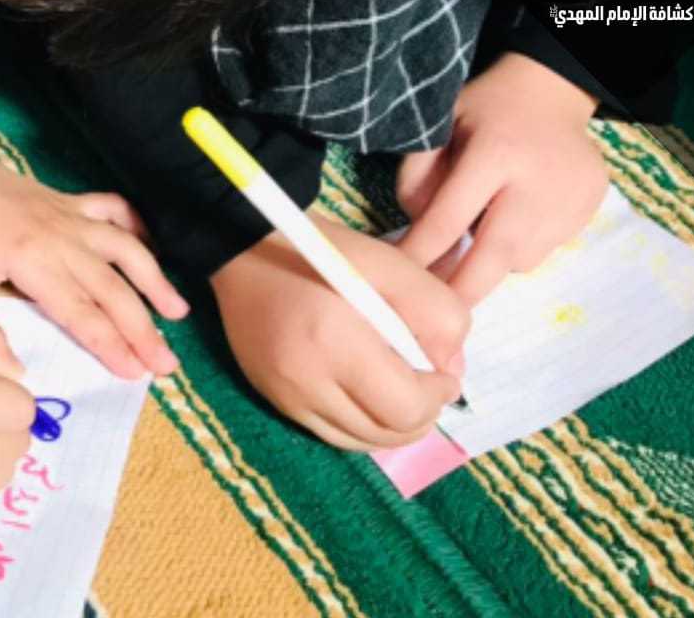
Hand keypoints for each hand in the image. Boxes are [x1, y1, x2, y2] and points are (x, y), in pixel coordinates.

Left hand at [0, 145, 188, 379]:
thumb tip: (6, 370)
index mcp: (34, 261)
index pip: (81, 312)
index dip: (110, 345)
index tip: (135, 372)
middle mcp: (64, 239)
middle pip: (113, 290)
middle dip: (142, 330)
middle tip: (167, 364)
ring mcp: (73, 217)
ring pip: (126, 250)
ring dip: (155, 281)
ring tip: (178, 313)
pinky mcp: (72, 201)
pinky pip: (115, 210)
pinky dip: (138, 227)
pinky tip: (153, 248)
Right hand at [210, 219, 468, 450]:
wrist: (244, 252)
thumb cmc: (323, 252)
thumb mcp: (393, 266)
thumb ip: (438, 313)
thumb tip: (450, 369)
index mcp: (337, 343)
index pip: (405, 408)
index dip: (437, 397)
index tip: (443, 373)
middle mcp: (307, 382)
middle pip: (384, 434)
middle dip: (420, 416)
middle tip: (427, 386)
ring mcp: (286, 396)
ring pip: (358, 442)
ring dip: (390, 426)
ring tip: (400, 393)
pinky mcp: (274, 399)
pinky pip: (329, 433)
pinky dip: (359, 425)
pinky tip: (366, 395)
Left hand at [398, 52, 607, 305]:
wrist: (552, 92)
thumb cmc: (484, 112)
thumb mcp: (437, 128)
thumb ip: (417, 178)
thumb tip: (418, 236)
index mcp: (496, 153)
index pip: (447, 220)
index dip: (418, 256)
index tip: (398, 283)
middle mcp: (538, 182)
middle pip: (494, 257)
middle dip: (461, 290)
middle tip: (435, 312)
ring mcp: (572, 199)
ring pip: (520, 261)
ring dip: (491, 263)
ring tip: (479, 233)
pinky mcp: (591, 210)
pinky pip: (544, 250)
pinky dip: (519, 248)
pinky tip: (511, 219)